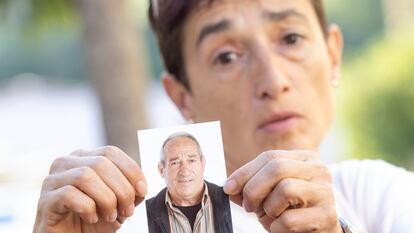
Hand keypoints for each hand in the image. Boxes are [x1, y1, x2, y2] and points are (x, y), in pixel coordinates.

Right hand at [33, 146, 147, 232]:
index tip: (142, 190)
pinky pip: (69, 194)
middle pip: (101, 163)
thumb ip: (130, 191)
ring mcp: (52, 180)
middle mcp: (66, 163)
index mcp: (84, 158)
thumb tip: (140, 186)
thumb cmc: (93, 221)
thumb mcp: (118, 204)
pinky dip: (87, 208)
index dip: (131, 170)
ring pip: (85, 176)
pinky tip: (91, 218)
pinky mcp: (45, 200)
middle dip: (121, 188)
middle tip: (127, 210)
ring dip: (106, 199)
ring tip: (111, 216)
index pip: (110, 152)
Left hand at [224, 150, 341, 232]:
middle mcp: (318, 170)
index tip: (228, 188)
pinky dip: (277, 228)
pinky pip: (289, 219)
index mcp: (304, 158)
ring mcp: (325, 192)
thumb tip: (230, 187)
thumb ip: (250, 187)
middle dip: (254, 189)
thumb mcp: (269, 195)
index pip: (269, 156)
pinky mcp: (327, 216)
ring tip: (271, 217)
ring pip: (285, 190)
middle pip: (277, 168)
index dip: (245, 172)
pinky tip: (281, 229)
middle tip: (249, 206)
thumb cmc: (292, 211)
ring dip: (268, 208)